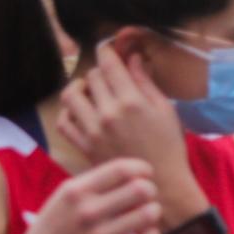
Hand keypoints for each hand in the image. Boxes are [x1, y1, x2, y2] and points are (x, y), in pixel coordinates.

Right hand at [0, 159, 161, 233]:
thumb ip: (92, 184)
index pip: (121, 169)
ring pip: (148, 215)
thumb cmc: (53, 229)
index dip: (142, 169)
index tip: (146, 174)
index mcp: (75, 191)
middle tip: (147, 196)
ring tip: (147, 214)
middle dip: (150, 190)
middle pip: (141, 189)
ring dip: (154, 212)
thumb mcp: (62, 198)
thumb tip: (132, 172)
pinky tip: (147, 233)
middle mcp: (87, 211)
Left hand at [55, 52, 196, 193]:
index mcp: (131, 102)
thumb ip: (146, 83)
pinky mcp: (83, 145)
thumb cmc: (169, 146)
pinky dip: (68, 113)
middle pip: (92, 76)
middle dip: (101, 71)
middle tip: (110, 77)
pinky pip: (63, 121)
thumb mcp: (166, 110)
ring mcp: (92, 130)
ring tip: (90, 92)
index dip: (107, 50)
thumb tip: (133, 58)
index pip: (109, 63)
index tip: (110, 49)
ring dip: (79, 88)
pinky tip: (81, 112)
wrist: (161, 184)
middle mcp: (108, 113)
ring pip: (71, 95)